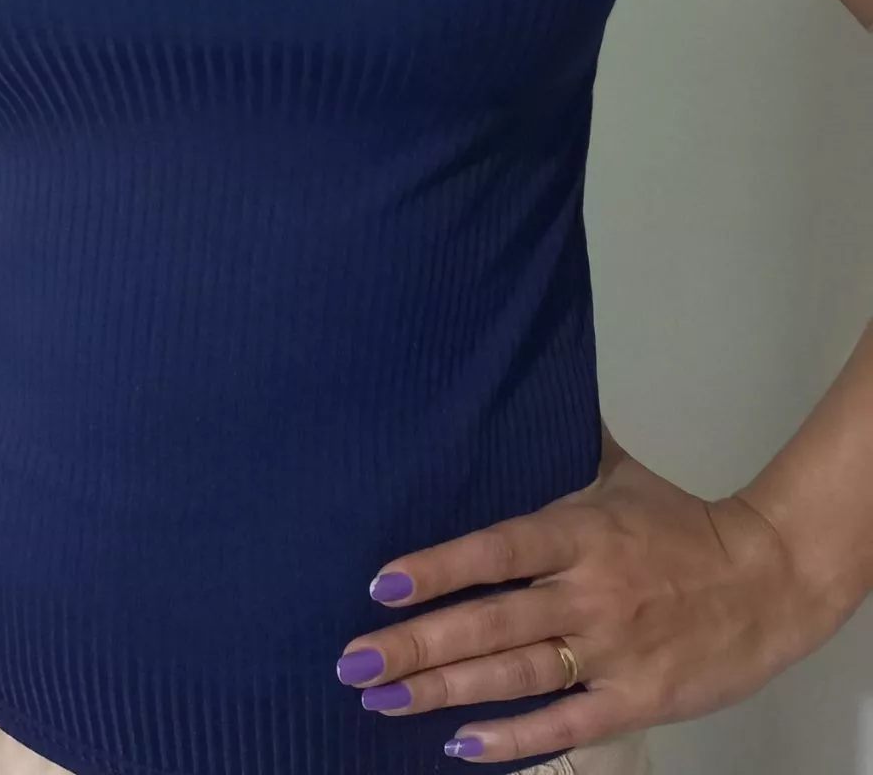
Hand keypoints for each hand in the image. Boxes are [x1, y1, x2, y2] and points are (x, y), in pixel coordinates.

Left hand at [334, 435, 853, 763]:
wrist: (771, 578)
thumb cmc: (681, 523)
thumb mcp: (617, 471)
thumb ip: (561, 443)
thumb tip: (516, 388)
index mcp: (579, 533)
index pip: (495, 551)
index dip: (437, 569)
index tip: (380, 585)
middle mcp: (588, 593)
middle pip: (491, 622)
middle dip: (417, 645)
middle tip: (355, 662)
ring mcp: (612, 650)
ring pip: (516, 674)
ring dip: (446, 690)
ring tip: (384, 699)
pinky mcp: (638, 698)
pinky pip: (568, 722)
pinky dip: (515, 738)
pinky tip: (461, 743)